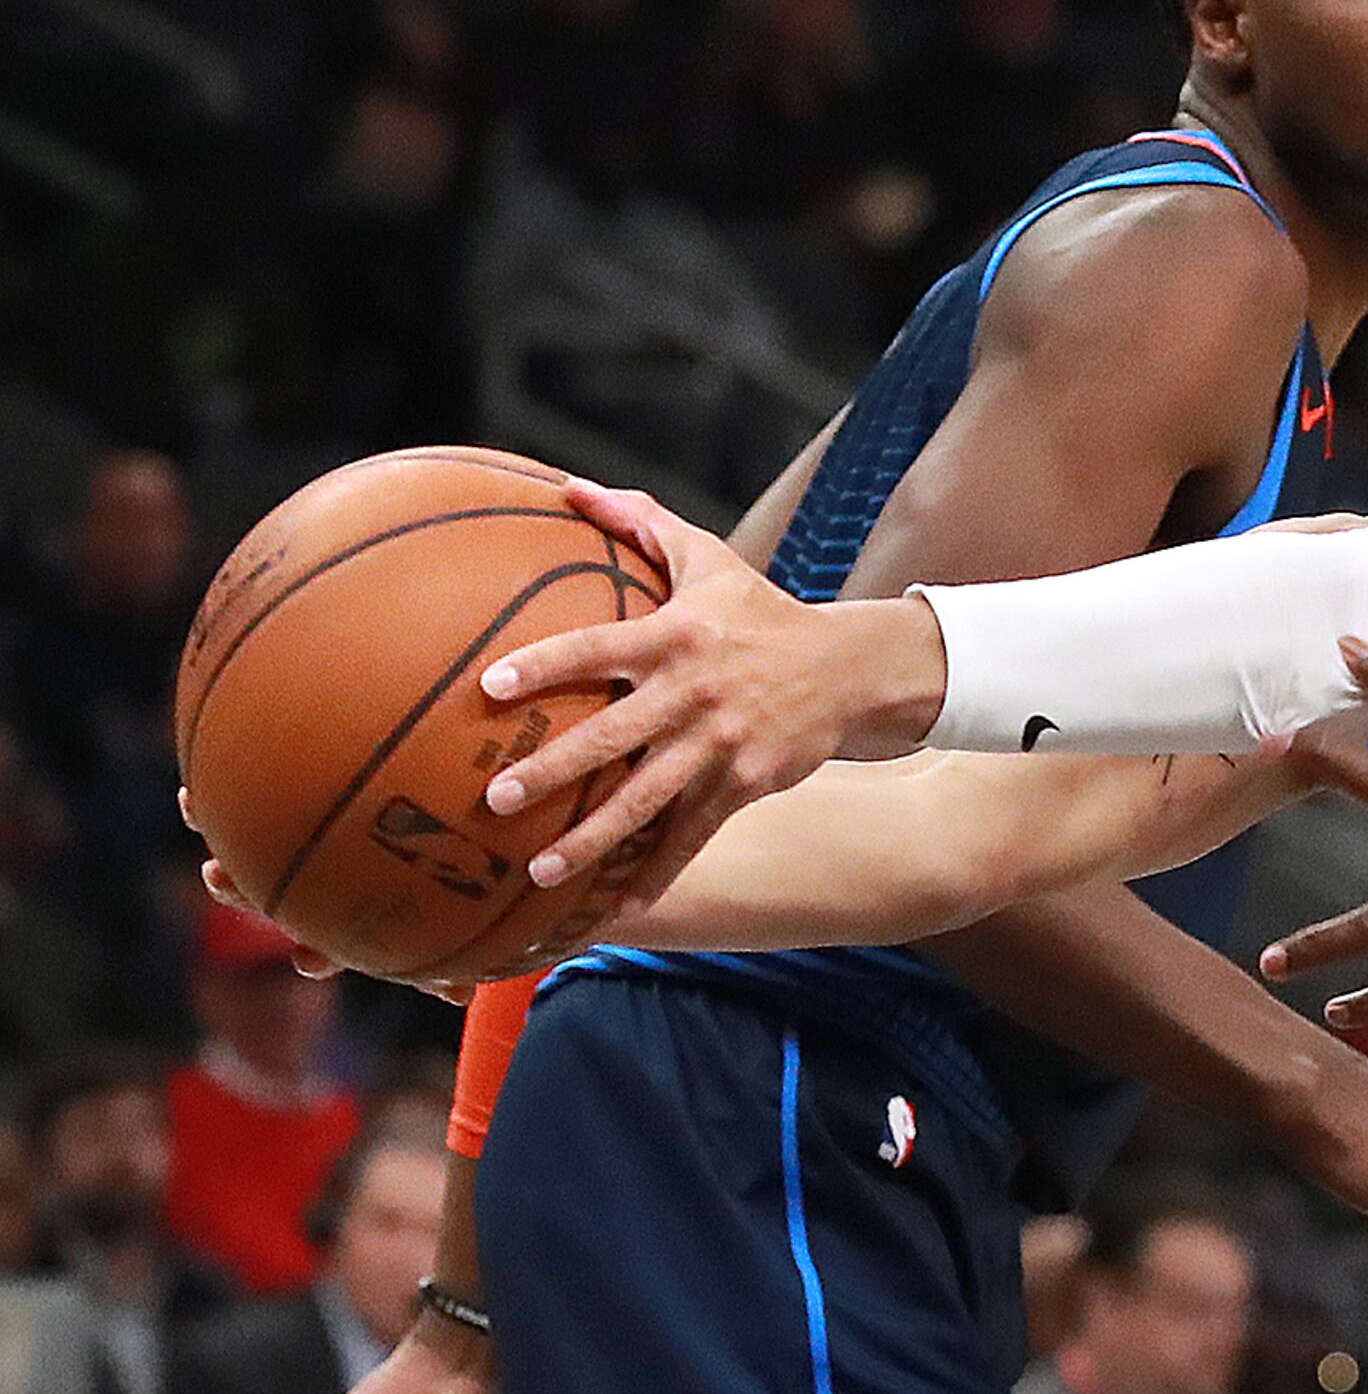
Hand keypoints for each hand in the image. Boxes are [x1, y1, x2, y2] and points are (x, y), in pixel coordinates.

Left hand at [471, 481, 948, 908]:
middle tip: (496, 798)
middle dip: (554, 770)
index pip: (599, 649)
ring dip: (593, 839)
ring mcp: (720, 747)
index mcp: (676, 636)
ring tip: (540, 870)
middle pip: (615, 738)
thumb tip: (568, 486)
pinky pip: (692, 836)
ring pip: (648, 800)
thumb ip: (638, 521)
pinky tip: (619, 907)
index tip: (491, 684)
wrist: (850, 669)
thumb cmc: (760, 609)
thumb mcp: (708, 557)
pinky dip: (656, 872)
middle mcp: (694, 695)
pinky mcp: (744, 786)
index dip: (546, 665)